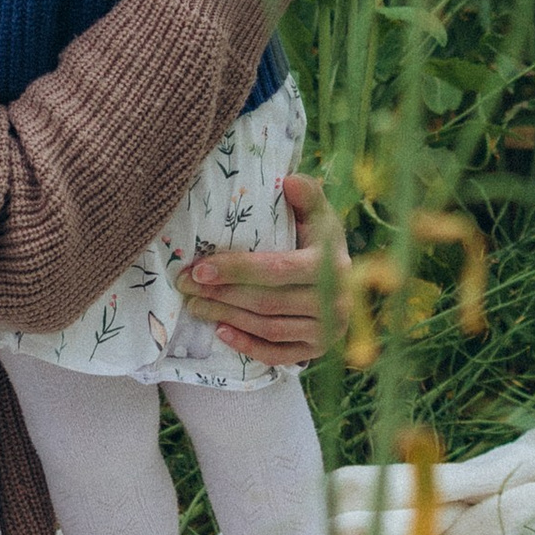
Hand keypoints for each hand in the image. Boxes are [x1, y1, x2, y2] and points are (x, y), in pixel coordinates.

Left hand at [186, 170, 342, 364]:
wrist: (348, 282)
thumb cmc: (321, 241)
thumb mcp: (319, 216)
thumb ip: (307, 196)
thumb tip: (290, 180)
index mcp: (331, 265)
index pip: (277, 270)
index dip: (236, 270)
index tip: (200, 268)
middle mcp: (335, 301)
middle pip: (267, 302)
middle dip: (221, 294)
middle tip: (186, 286)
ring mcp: (328, 330)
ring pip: (268, 328)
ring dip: (227, 317)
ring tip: (195, 305)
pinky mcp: (318, 350)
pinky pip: (278, 354)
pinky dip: (247, 345)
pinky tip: (220, 332)